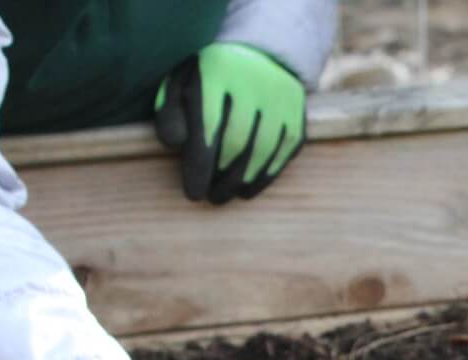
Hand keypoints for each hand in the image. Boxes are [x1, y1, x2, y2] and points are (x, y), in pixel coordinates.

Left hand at [154, 42, 306, 203]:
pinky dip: (264, 177)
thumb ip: (170, 111)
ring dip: (242, 182)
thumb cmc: (210, 78)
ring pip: (262, 151)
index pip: (208, 125)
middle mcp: (254, 81)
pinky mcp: (297, 116)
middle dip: (221, 177)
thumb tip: (174, 143)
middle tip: (209, 197)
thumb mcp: (181, 82)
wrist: (260, 55)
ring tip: (224, 196)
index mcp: (218, 70)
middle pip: (237, 142)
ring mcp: (280, 99)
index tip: (193, 194)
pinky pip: (283, 154)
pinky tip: (247, 190)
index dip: (200, 166)